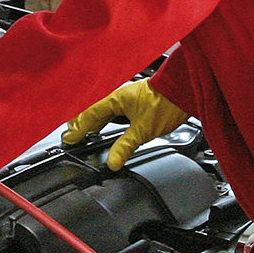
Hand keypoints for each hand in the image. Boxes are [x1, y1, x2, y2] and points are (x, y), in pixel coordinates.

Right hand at [63, 80, 187, 169]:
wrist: (185, 90)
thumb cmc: (167, 103)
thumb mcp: (143, 131)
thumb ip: (125, 147)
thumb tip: (112, 162)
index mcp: (115, 99)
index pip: (89, 116)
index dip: (78, 130)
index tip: (69, 140)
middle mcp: (118, 95)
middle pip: (92, 111)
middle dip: (80, 124)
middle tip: (71, 136)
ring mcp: (126, 96)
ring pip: (102, 109)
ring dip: (92, 121)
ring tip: (84, 132)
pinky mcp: (135, 99)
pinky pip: (112, 109)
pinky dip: (104, 118)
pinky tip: (106, 124)